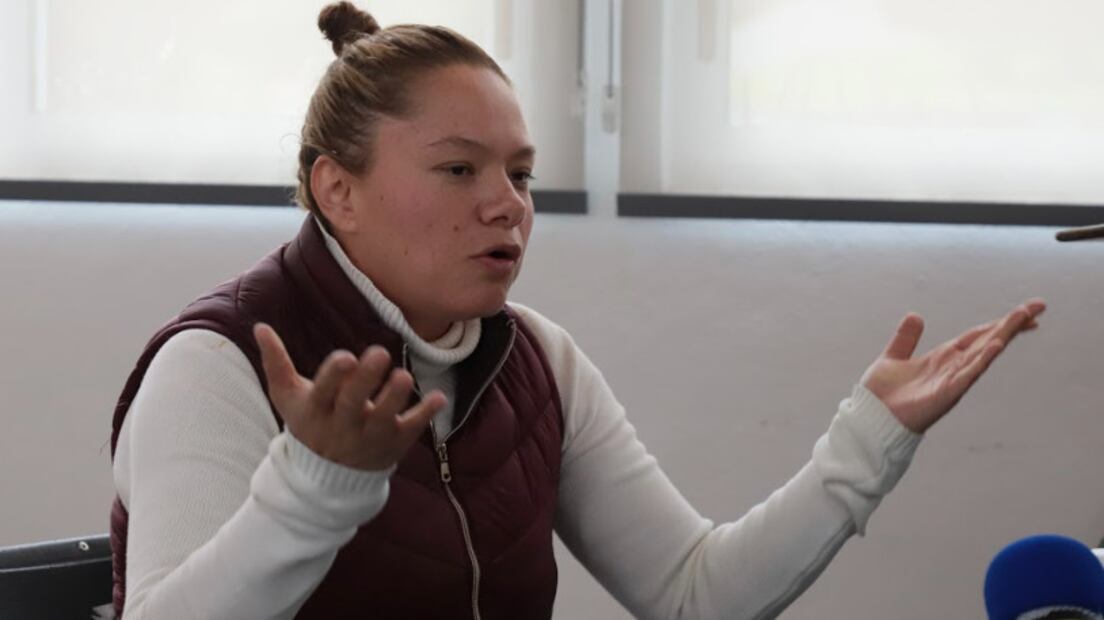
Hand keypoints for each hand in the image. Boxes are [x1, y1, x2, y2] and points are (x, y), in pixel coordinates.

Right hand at [253, 323, 445, 470]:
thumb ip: (276, 362)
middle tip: (379, 353)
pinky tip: (438, 397)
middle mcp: (342, 426)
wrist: (327, 478)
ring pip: (384, 418)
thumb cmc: (309, 424)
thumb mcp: (288, 397)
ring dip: (395, 397)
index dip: (333, 378)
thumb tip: (260, 326)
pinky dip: (425, 415)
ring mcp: (370, 437)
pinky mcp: (394, 444)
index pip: (322, 393)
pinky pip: (411, 430)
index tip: (344, 357)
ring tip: (403, 376)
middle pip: (354, 404)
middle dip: (365, 380)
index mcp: (315, 411)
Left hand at [860, 299, 1045, 433]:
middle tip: (1039, 306)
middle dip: (1012, 324)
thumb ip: (905, 339)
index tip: (1024, 311)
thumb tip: (915, 316)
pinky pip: (967, 375)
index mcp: (942, 358)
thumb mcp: (893, 358)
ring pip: (983, 354)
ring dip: (1003, 335)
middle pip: (988, 341)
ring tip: (1023, 317)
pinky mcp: (945, 394)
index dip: (998, 323)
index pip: (977, 336)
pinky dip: (982, 361)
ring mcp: (951, 381)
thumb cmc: (881, 395)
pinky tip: (996, 346)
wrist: (869, 419)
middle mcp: (952, 368)